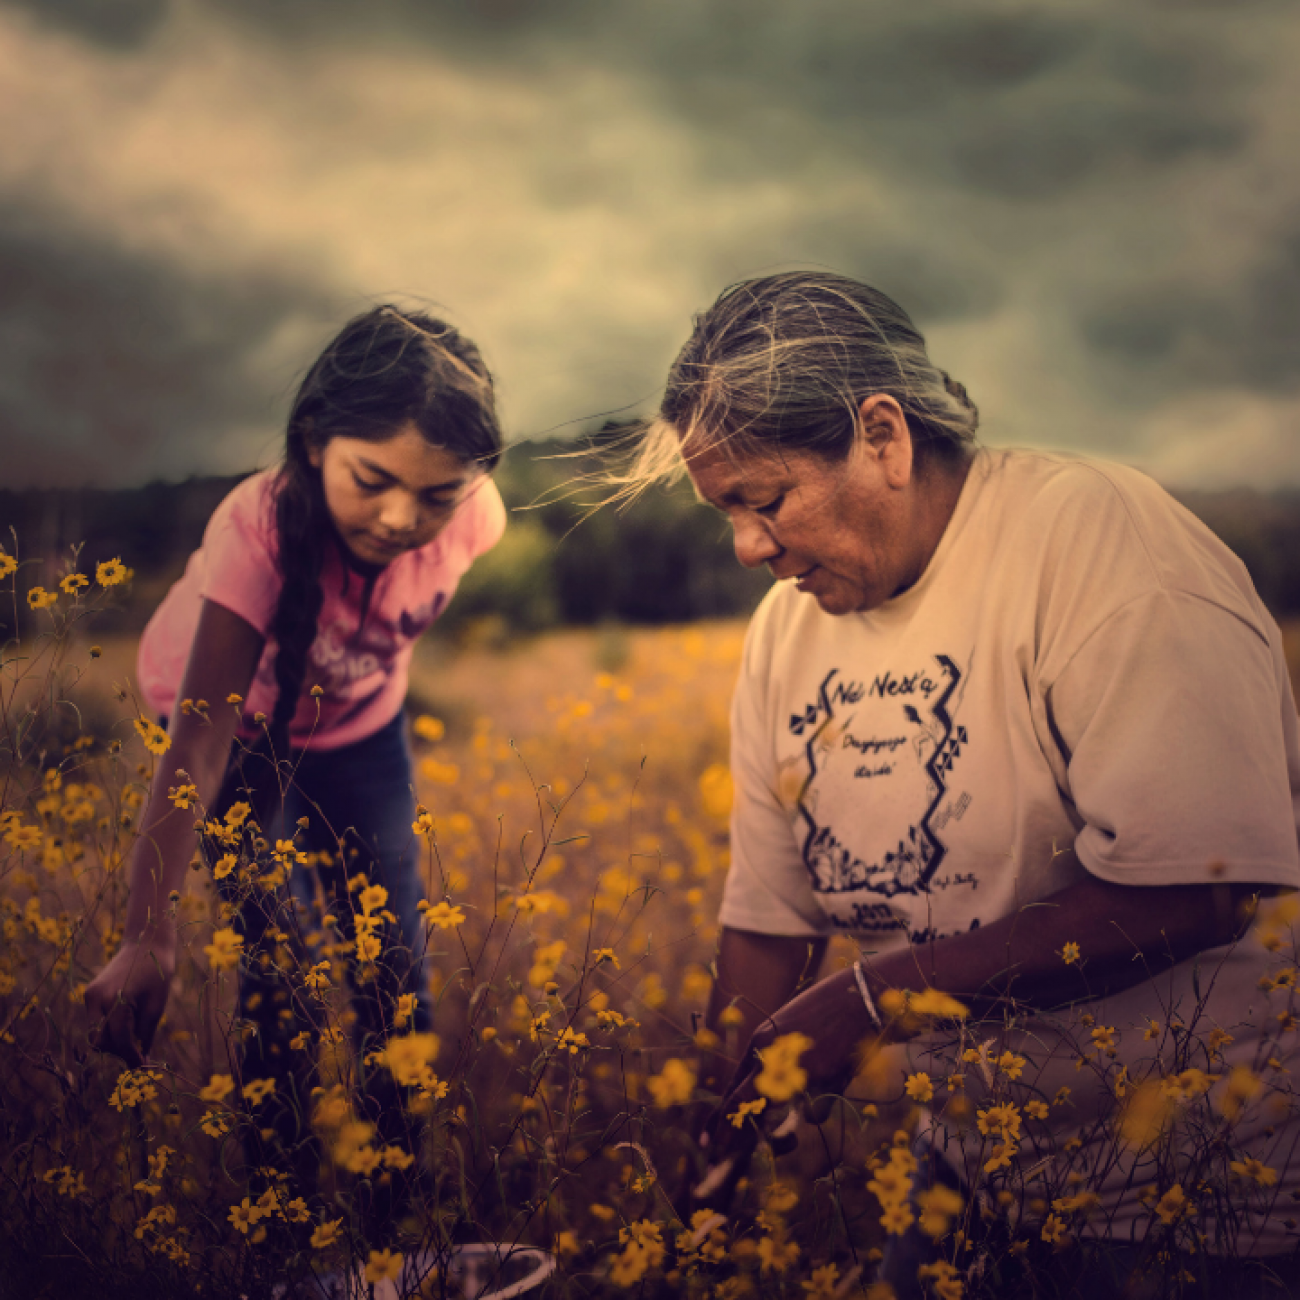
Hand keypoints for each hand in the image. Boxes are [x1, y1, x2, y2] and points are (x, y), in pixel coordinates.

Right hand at [84, 934, 176, 1068]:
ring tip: (135, 1030)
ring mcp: (90, 996)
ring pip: (95, 1033)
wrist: (146, 941)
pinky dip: (109, 1027)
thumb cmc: (158, 972)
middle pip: (100, 1041)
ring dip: (113, 1040)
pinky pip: (96, 1021)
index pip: (118, 1039)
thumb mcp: (157, 1005)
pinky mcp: (89, 994)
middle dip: (118, 1050)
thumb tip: (141, 1061)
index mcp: (116, 999)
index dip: (130, 1055)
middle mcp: (96, 998)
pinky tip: (127, 1019)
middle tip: (138, 1050)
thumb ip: (146, 1034)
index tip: (141, 1065)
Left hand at [692, 967, 877, 1210]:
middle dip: (729, 1134)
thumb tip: (794, 1110)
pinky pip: (814, 1111)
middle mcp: (770, 1056)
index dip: (719, 1116)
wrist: (858, 997)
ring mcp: (793, 1070)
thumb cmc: (828, 1012)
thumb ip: (781, 1063)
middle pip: (741, 1103)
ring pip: (779, 1118)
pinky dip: (821, 1106)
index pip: (733, 1085)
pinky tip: (833, 1081)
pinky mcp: (819, 1080)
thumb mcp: (794, 1034)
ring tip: (785, 1140)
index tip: (706, 1140)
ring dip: (781, 1137)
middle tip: (715, 1157)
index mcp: (760, 1041)